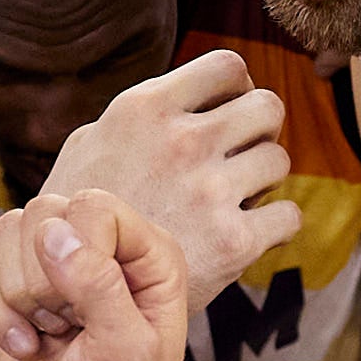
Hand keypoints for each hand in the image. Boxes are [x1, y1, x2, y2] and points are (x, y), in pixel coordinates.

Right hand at [0, 190, 188, 360]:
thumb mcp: (127, 353)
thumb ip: (100, 286)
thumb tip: (53, 234)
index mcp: (149, 256)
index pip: (94, 207)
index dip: (77, 254)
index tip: (85, 312)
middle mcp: (105, 250)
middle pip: (45, 212)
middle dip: (43, 279)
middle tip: (67, 327)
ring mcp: (57, 269)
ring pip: (9, 233)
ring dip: (18, 296)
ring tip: (49, 335)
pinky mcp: (16, 295)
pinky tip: (23, 349)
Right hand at [40, 49, 302, 297]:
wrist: (72, 293)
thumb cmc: (78, 216)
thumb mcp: (87, 145)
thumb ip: (139, 116)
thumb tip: (186, 94)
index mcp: (144, 109)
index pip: (228, 67)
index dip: (237, 88)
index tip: (226, 112)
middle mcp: (180, 143)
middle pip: (267, 107)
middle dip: (259, 130)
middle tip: (238, 155)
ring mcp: (208, 192)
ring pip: (279, 161)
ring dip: (263, 179)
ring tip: (234, 197)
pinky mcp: (232, 243)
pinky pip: (288, 217)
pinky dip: (275, 225)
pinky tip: (249, 232)